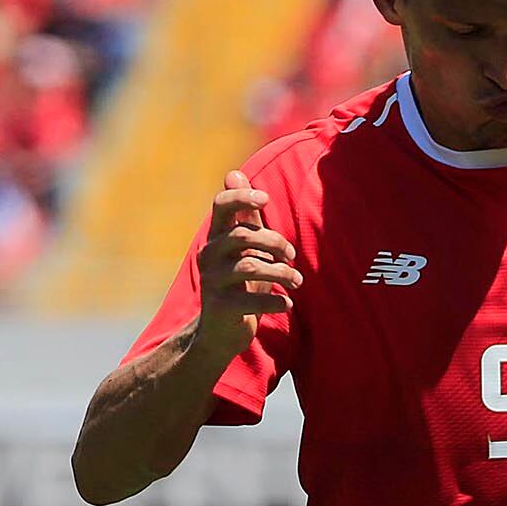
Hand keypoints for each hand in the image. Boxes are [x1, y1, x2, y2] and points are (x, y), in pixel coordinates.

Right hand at [194, 170, 301, 342]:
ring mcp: (213, 282)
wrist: (220, 332)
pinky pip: (251, 300)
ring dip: (281, 272)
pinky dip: (275, 301)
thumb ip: (247, 217)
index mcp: (216, 237)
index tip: (266, 199)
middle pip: (242, 235)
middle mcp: (209, 255)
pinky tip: (287, 304)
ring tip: (297, 280)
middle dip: (274, 242)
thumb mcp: (244, 249)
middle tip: (291, 254)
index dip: (242, 197)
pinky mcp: (221, 307)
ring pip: (250, 267)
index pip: (221, 206)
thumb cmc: (239, 284)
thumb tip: (236, 173)